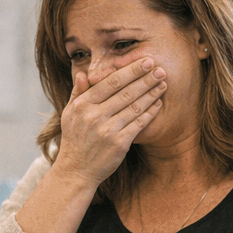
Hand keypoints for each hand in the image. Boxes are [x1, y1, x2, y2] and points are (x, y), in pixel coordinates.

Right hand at [54, 58, 166, 186]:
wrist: (76, 171)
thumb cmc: (74, 140)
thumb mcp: (69, 114)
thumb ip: (77, 92)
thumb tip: (84, 73)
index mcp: (83, 104)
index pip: (110, 82)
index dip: (130, 70)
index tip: (145, 61)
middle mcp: (94, 115)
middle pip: (126, 92)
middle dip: (145, 79)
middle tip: (161, 69)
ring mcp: (107, 130)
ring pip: (134, 106)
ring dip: (151, 93)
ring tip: (162, 83)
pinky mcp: (119, 144)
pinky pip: (139, 124)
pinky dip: (150, 112)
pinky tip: (158, 103)